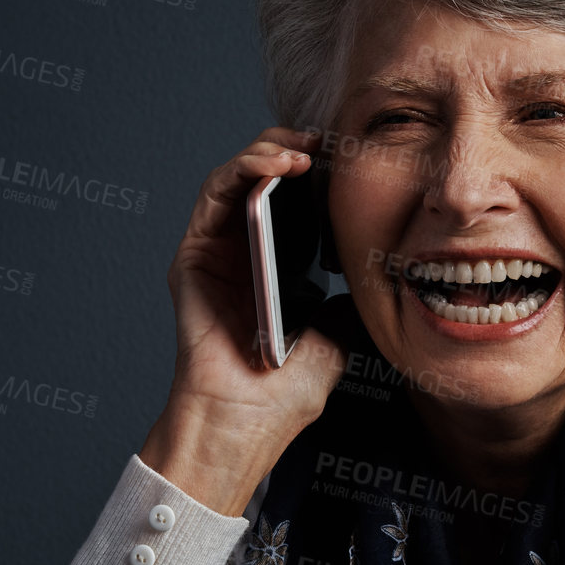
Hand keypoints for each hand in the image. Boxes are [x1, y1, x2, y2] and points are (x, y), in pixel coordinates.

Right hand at [140, 128, 347, 515]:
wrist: (245, 424)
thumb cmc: (283, 397)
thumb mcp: (338, 341)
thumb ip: (348, 305)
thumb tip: (371, 281)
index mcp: (274, 270)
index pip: (292, 204)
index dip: (318, 174)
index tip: (351, 160)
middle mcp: (241, 255)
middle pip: (262, 180)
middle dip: (295, 149)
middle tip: (328, 141)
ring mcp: (214, 253)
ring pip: (237, 177)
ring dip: (270, 150)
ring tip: (305, 147)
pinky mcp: (193, 256)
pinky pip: (214, 194)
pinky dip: (244, 168)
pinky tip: (279, 164)